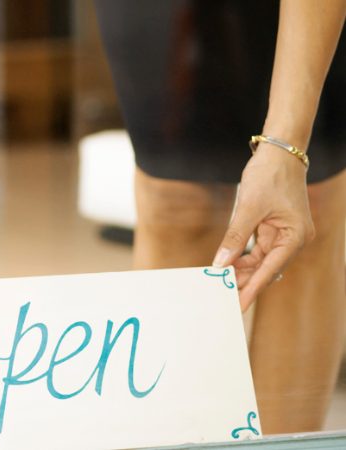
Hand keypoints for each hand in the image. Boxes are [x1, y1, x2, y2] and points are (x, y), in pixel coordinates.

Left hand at [213, 145, 314, 310]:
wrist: (278, 153)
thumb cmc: (269, 176)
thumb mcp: (248, 208)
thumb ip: (235, 237)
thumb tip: (220, 263)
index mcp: (295, 237)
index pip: (270, 270)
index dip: (251, 290)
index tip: (237, 306)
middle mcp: (293, 239)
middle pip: (265, 269)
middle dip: (243, 282)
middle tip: (220, 296)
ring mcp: (284, 235)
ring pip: (260, 262)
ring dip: (240, 271)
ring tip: (219, 282)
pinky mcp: (273, 229)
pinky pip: (257, 250)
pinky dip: (242, 258)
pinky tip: (226, 265)